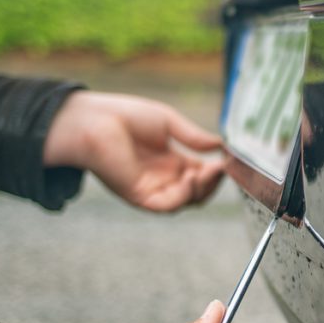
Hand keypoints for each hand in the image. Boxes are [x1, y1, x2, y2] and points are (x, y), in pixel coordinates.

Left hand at [43, 91, 224, 211]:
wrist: (95, 121)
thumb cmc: (125, 116)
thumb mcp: (168, 123)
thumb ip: (193, 137)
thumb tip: (220, 145)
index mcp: (170, 162)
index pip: (201, 174)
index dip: (216, 170)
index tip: (228, 159)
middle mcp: (162, 178)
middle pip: (197, 192)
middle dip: (213, 182)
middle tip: (221, 168)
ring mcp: (151, 189)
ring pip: (186, 202)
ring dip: (202, 190)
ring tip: (207, 172)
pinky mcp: (139, 196)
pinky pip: (167, 206)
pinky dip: (183, 196)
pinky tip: (189, 178)